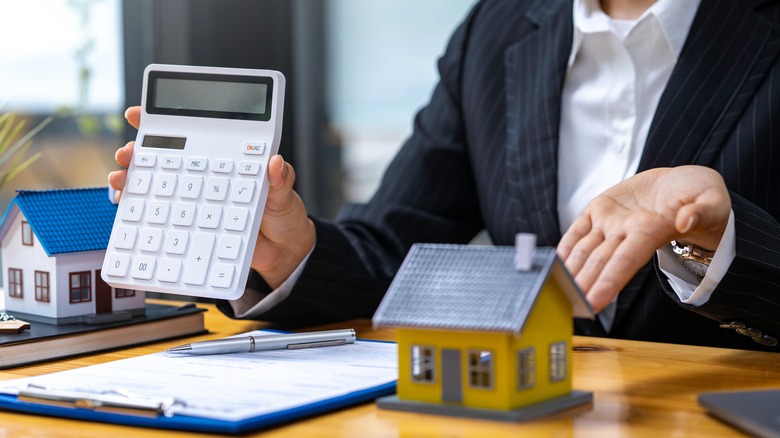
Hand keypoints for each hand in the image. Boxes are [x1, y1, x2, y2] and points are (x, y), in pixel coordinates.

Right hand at [108, 107, 315, 288]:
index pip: (191, 134)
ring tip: (121, 180)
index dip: (162, 121)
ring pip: (155, 187)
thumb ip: (280, 178)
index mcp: (224, 160)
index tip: (138, 114)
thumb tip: (275, 163)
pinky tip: (129, 210)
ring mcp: (195, 203)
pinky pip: (162, 218)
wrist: (284, 253)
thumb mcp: (284, 193)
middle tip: (126, 153)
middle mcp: (204, 178)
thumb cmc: (283, 216)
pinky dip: (142, 214)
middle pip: (162, 159)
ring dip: (132, 181)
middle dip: (135, 151)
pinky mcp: (192, 227)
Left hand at [557, 166, 730, 312]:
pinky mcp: (599, 210)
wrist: (683, 186)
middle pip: (599, 262)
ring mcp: (611, 222)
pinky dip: (564, 247)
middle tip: (562, 305)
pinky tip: (551, 264)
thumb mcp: (712, 200)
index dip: (609, 282)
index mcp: (651, 231)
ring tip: (550, 290)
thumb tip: (686, 220)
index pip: (625, 261)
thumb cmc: (701, 197)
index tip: (593, 304)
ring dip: (568, 270)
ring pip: (584, 249)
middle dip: (581, 284)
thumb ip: (702, 210)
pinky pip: (577, 230)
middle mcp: (626, 232)